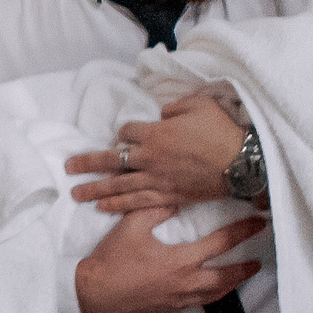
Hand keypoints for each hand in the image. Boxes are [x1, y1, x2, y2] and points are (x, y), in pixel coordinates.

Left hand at [66, 95, 248, 213]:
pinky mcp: (169, 197)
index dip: (125, 131)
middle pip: (111, 160)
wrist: (244, 162)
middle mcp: (150, 158)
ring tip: (77, 194)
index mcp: (156, 134)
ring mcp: (158, 180)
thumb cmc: (223, 130)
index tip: (127, 134)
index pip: (126, 131)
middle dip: (87, 164)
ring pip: (119, 186)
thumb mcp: (198, 105)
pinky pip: (138, 202)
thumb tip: (162, 115)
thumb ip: (174, 108)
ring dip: (96, 190)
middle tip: (68, 168)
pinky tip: (104, 208)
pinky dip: (119, 205)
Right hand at [74, 208, 265, 312]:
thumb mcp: (132, 225)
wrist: (94, 292)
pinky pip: (200, 303)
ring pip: (215, 294)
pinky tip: (211, 290)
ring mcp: (178, 299)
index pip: (220, 244)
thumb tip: (176, 203)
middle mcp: (186, 283)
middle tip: (258, 261)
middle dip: (245, 268)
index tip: (256, 224)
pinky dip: (212, 295)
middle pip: (226, 277)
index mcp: (180, 261)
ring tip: (240, 277)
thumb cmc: (112, 259)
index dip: (241, 232)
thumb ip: (157, 210)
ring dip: (232, 284)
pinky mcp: (169, 308)